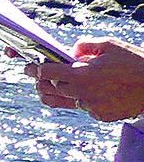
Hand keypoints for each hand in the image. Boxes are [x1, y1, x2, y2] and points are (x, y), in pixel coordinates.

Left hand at [28, 39, 143, 121]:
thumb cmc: (135, 62)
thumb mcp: (110, 46)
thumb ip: (84, 46)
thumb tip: (70, 52)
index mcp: (82, 75)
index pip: (46, 74)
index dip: (33, 70)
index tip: (28, 67)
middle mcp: (83, 94)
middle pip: (50, 89)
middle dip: (41, 81)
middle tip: (38, 75)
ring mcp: (91, 107)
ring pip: (65, 101)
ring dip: (59, 92)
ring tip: (57, 85)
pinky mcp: (100, 116)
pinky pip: (83, 107)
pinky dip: (82, 99)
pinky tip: (91, 91)